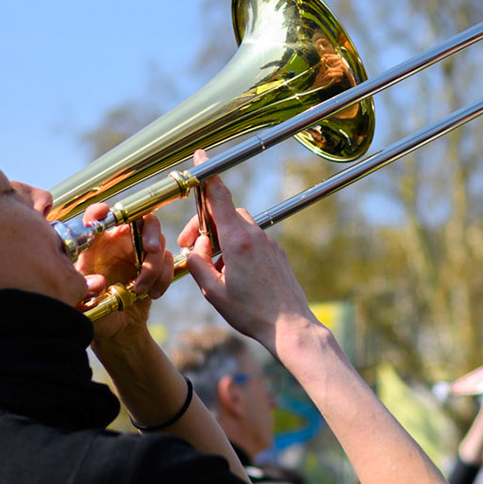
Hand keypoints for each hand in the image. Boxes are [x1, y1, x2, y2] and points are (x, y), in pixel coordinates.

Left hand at [75, 204, 173, 340]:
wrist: (118, 328)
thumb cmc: (97, 312)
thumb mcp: (86, 302)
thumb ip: (88, 292)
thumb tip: (100, 282)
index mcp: (97, 244)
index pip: (97, 218)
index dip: (99, 212)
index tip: (104, 214)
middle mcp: (118, 242)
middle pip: (140, 218)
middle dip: (150, 231)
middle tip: (151, 249)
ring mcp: (139, 252)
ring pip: (158, 242)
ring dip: (153, 267)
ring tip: (140, 290)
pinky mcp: (155, 264)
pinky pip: (168, 261)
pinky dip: (163, 278)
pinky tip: (152, 294)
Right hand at [177, 172, 313, 349]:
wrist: (291, 327)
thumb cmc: (251, 312)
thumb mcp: (213, 292)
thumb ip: (198, 264)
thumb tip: (196, 248)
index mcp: (238, 241)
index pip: (219, 197)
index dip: (207, 175)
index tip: (200, 156)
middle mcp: (255, 236)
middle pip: (225, 214)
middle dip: (205, 225)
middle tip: (191, 248)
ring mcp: (269, 243)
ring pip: (239, 227)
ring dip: (221, 239)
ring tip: (214, 268)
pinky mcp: (276, 253)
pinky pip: (251, 241)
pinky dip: (236, 249)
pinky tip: (233, 274)